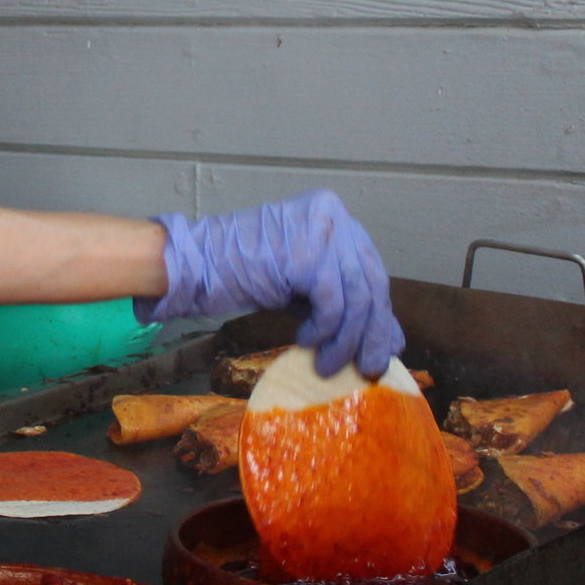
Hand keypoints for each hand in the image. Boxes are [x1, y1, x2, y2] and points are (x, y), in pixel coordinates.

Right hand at [135, 190, 403, 378]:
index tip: (382, 350)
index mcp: (334, 216)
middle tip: (367, 368)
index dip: (380, 314)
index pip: (370, 270)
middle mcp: (334, 215)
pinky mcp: (306, 253)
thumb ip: (341, 301)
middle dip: (371, 332)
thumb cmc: (242, 273)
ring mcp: (321, 231)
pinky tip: (305, 341)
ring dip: (345, 339)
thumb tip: (388, 339)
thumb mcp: (302, 286)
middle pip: (370, 283)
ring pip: (356, 297)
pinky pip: (332, 303)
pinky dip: (324, 329)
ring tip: (327, 363)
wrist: (197, 263)